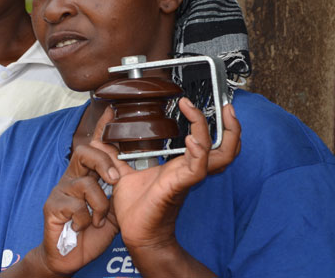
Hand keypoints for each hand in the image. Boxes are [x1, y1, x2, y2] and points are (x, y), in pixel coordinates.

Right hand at [25, 110, 120, 275]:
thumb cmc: (91, 234)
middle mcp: (72, 178)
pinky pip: (77, 206)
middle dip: (103, 162)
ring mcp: (60, 191)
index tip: (112, 109)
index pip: (95, 147)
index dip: (102, 128)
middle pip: (85, 153)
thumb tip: (137, 179)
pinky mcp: (52, 207)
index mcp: (87, 175)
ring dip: (99, 207)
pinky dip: (87, 221)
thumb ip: (120, 194)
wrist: (69, 258)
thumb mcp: (113, 211)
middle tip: (115, 180)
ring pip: (86, 185)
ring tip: (99, 221)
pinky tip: (84, 228)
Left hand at [92, 99, 240, 250]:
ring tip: (197, 112)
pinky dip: (197, 152)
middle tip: (226, 106)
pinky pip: (197, 169)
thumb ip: (113, 150)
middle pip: (228, 148)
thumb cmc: (135, 206)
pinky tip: (191, 140)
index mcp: (181, 163)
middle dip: (232, 127)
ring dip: (211, 131)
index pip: (210, 141)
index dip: (214, 123)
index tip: (198, 101)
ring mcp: (187, 178)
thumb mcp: (122, 170)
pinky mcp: (178, 187)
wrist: (136, 233)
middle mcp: (190, 169)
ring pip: (219, 156)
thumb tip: (102, 130)